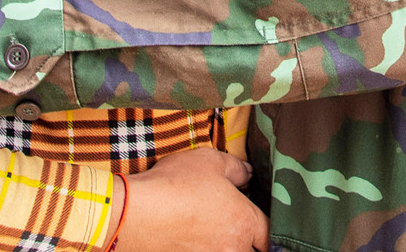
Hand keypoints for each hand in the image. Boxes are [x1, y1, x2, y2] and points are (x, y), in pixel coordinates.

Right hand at [116, 148, 268, 251]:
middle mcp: (232, 248)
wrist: (134, 214)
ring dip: (230, 247)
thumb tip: (248, 175)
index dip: (269, 227)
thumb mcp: (210, 162)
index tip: (261, 223)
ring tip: (218, 235)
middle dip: (252, 244)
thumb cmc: (174, 184)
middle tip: (245, 233)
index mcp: (244, 221)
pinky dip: (207, 250)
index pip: (270, 233)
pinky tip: (198, 241)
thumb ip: (237, 169)